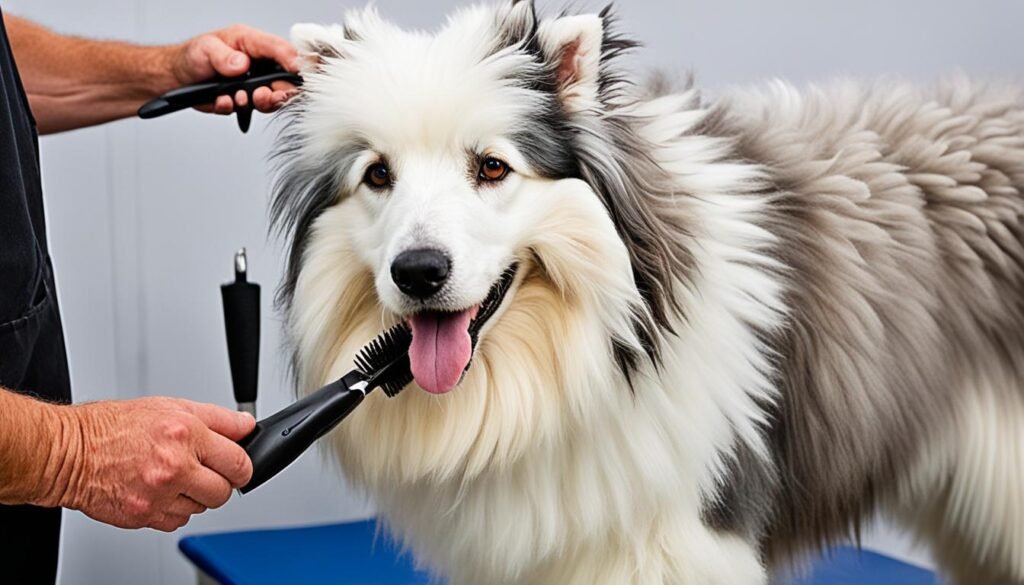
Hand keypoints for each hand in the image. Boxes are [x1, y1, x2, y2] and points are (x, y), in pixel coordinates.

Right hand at [58, 397, 254, 531]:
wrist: (68, 453)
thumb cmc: (112, 427)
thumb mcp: (170, 406)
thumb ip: (217, 418)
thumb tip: (247, 426)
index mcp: (185, 434)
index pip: (238, 461)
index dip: (242, 465)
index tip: (237, 465)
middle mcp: (174, 466)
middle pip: (225, 491)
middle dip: (219, 482)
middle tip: (202, 470)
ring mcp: (159, 494)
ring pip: (201, 507)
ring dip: (194, 495)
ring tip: (172, 476)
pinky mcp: (144, 516)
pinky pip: (177, 520)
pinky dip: (173, 509)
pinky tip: (158, 490)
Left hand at [168, 25, 298, 114]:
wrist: (176, 78)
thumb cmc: (192, 56)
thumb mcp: (204, 49)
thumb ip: (223, 56)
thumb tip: (241, 63)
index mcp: (252, 43)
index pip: (281, 49)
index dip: (293, 61)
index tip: (296, 71)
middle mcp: (257, 64)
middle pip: (284, 79)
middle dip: (279, 91)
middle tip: (265, 95)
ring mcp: (253, 84)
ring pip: (272, 98)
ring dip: (260, 102)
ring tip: (241, 98)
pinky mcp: (246, 100)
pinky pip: (250, 110)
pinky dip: (236, 108)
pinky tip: (224, 100)